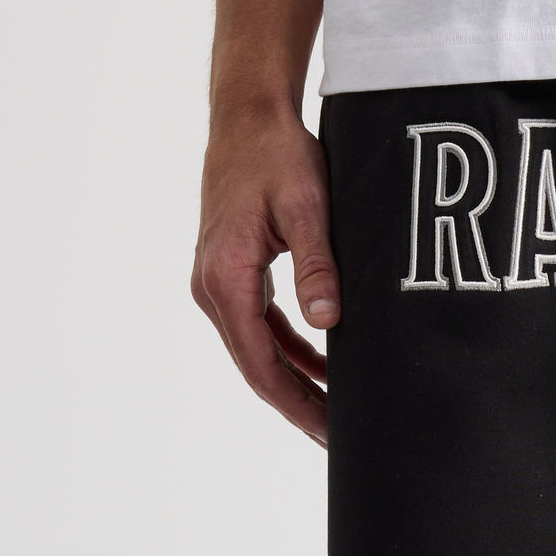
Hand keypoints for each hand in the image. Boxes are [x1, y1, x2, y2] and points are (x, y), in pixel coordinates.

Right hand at [191, 103, 339, 444]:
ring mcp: (218, 282)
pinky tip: (323, 367)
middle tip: (342, 440)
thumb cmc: (277, 154)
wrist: (248, 116)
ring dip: (296, 382)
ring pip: (258, 351)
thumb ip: (317, 265)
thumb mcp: (306, 207)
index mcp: (225, 280)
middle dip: (300, 405)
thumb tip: (327, 321)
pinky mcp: (232, 273)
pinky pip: (261, 326)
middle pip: (258, 368)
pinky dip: (290, 350)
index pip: (262, 365)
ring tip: (336, 413)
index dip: (298, 404)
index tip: (331, 434)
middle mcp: (212, 288)